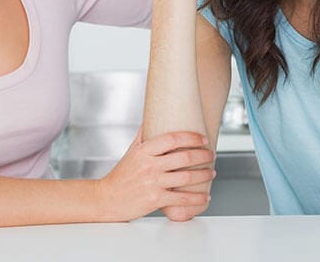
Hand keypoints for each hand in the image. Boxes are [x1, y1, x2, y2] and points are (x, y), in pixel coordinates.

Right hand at [97, 131, 214, 221]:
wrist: (107, 198)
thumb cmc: (121, 175)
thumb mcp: (131, 152)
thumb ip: (143, 136)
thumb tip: (151, 118)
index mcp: (144, 151)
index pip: (172, 138)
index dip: (191, 137)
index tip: (202, 138)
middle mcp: (149, 165)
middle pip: (183, 156)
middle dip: (202, 155)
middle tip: (211, 154)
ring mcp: (153, 183)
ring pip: (186, 177)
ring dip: (203, 174)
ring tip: (212, 172)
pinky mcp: (156, 200)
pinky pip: (182, 199)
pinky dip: (197, 198)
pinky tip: (205, 195)